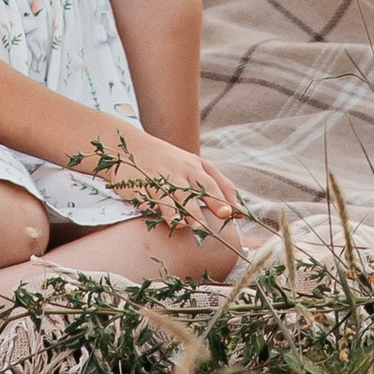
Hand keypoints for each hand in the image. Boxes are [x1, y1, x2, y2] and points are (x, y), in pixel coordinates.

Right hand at [85, 128, 240, 233]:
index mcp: (192, 167)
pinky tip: (154, 214)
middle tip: (206, 227)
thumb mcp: (197, 166)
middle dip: (197, 209)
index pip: (209, 183)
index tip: (229, 213)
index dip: (218, 198)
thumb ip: (221, 186)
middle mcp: (175, 172)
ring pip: (165, 195)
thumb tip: (242, 212)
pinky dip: (148, 205)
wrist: (131, 147)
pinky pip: (142, 196)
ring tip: (182, 225)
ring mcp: (154, 177)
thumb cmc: (172, 161)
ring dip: (173, 211)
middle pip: (188, 191)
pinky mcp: (135, 184)